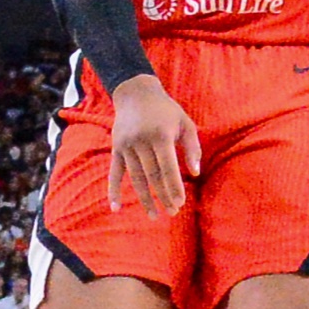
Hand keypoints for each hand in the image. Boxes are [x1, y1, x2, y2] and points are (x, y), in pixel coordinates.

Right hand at [106, 73, 199, 220]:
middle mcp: (142, 141)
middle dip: (163, 196)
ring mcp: (127, 145)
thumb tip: (195, 173)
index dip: (174, 187)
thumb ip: (193, 146)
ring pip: (136, 178)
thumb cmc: (166, 110)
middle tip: (172, 212)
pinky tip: (115, 208)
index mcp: (161, 135)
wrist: (136, 92)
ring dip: (144, 199)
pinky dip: (113, 191)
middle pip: (153, 175)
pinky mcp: (116, 148)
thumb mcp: (184, 122)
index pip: (168, 167)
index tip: (180, 203)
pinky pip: (114, 173)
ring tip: (153, 216)